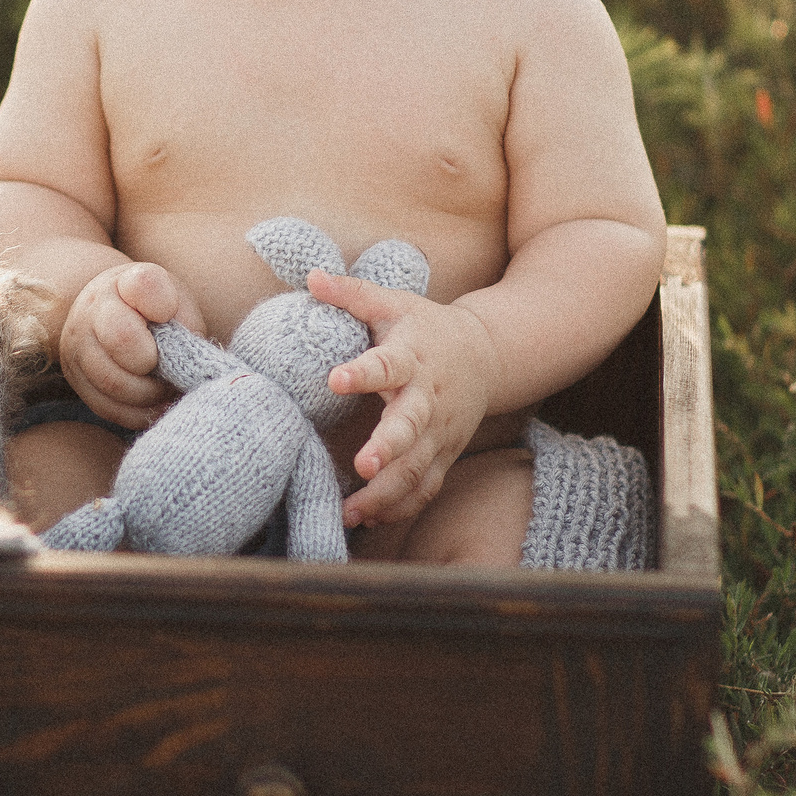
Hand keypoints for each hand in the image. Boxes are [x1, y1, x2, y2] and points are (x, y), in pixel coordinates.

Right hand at [60, 262, 206, 428]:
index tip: (169, 315)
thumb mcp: (177, 302)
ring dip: (149, 394)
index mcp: (124, 283)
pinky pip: (107, 407)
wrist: (111, 314)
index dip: (164, 305)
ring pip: (113, 382)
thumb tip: (184, 361)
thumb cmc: (155, 311)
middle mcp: (92, 310)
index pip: (144, 286)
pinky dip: (138, 413)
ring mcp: (77, 346)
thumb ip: (185, 322)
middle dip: (154, 362)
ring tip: (164, 387)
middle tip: (168, 366)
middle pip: (122, 339)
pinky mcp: (76, 379)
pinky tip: (153, 403)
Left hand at [307, 271, 502, 528]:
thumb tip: (309, 275)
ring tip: (350, 512)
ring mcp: (439, 432)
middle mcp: (428, 399)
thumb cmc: (424, 327)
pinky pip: (425, 487)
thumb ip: (350, 293)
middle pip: (411, 426)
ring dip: (386, 492)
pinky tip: (370, 520)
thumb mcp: (391, 302)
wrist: (486, 355)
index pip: (386, 364)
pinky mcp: (443, 455)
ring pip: (417, 468)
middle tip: (363, 466)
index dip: (362, 372)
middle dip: (389, 448)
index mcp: (412, 357)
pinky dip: (401, 507)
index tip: (335, 379)